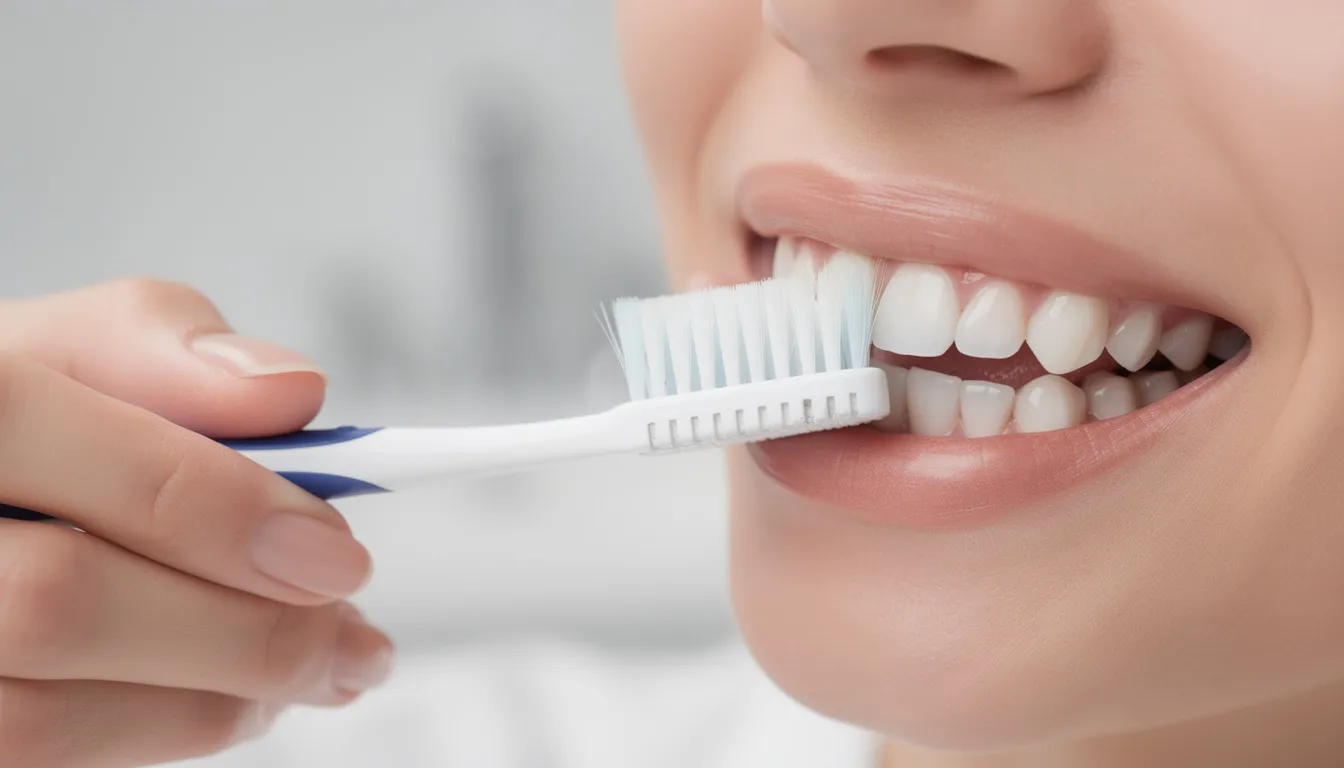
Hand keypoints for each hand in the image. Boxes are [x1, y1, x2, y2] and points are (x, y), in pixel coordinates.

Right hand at [0, 279, 391, 766]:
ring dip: (220, 697)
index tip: (332, 548)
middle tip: (354, 632)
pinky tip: (238, 691)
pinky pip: (46, 752)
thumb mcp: (68, 347)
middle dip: (242, 628)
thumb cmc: (16, 413)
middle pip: (56, 605)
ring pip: (46, 713)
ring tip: (323, 664)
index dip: (209, 506)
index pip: (52, 448)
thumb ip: (167, 350)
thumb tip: (291, 393)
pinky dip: (170, 725)